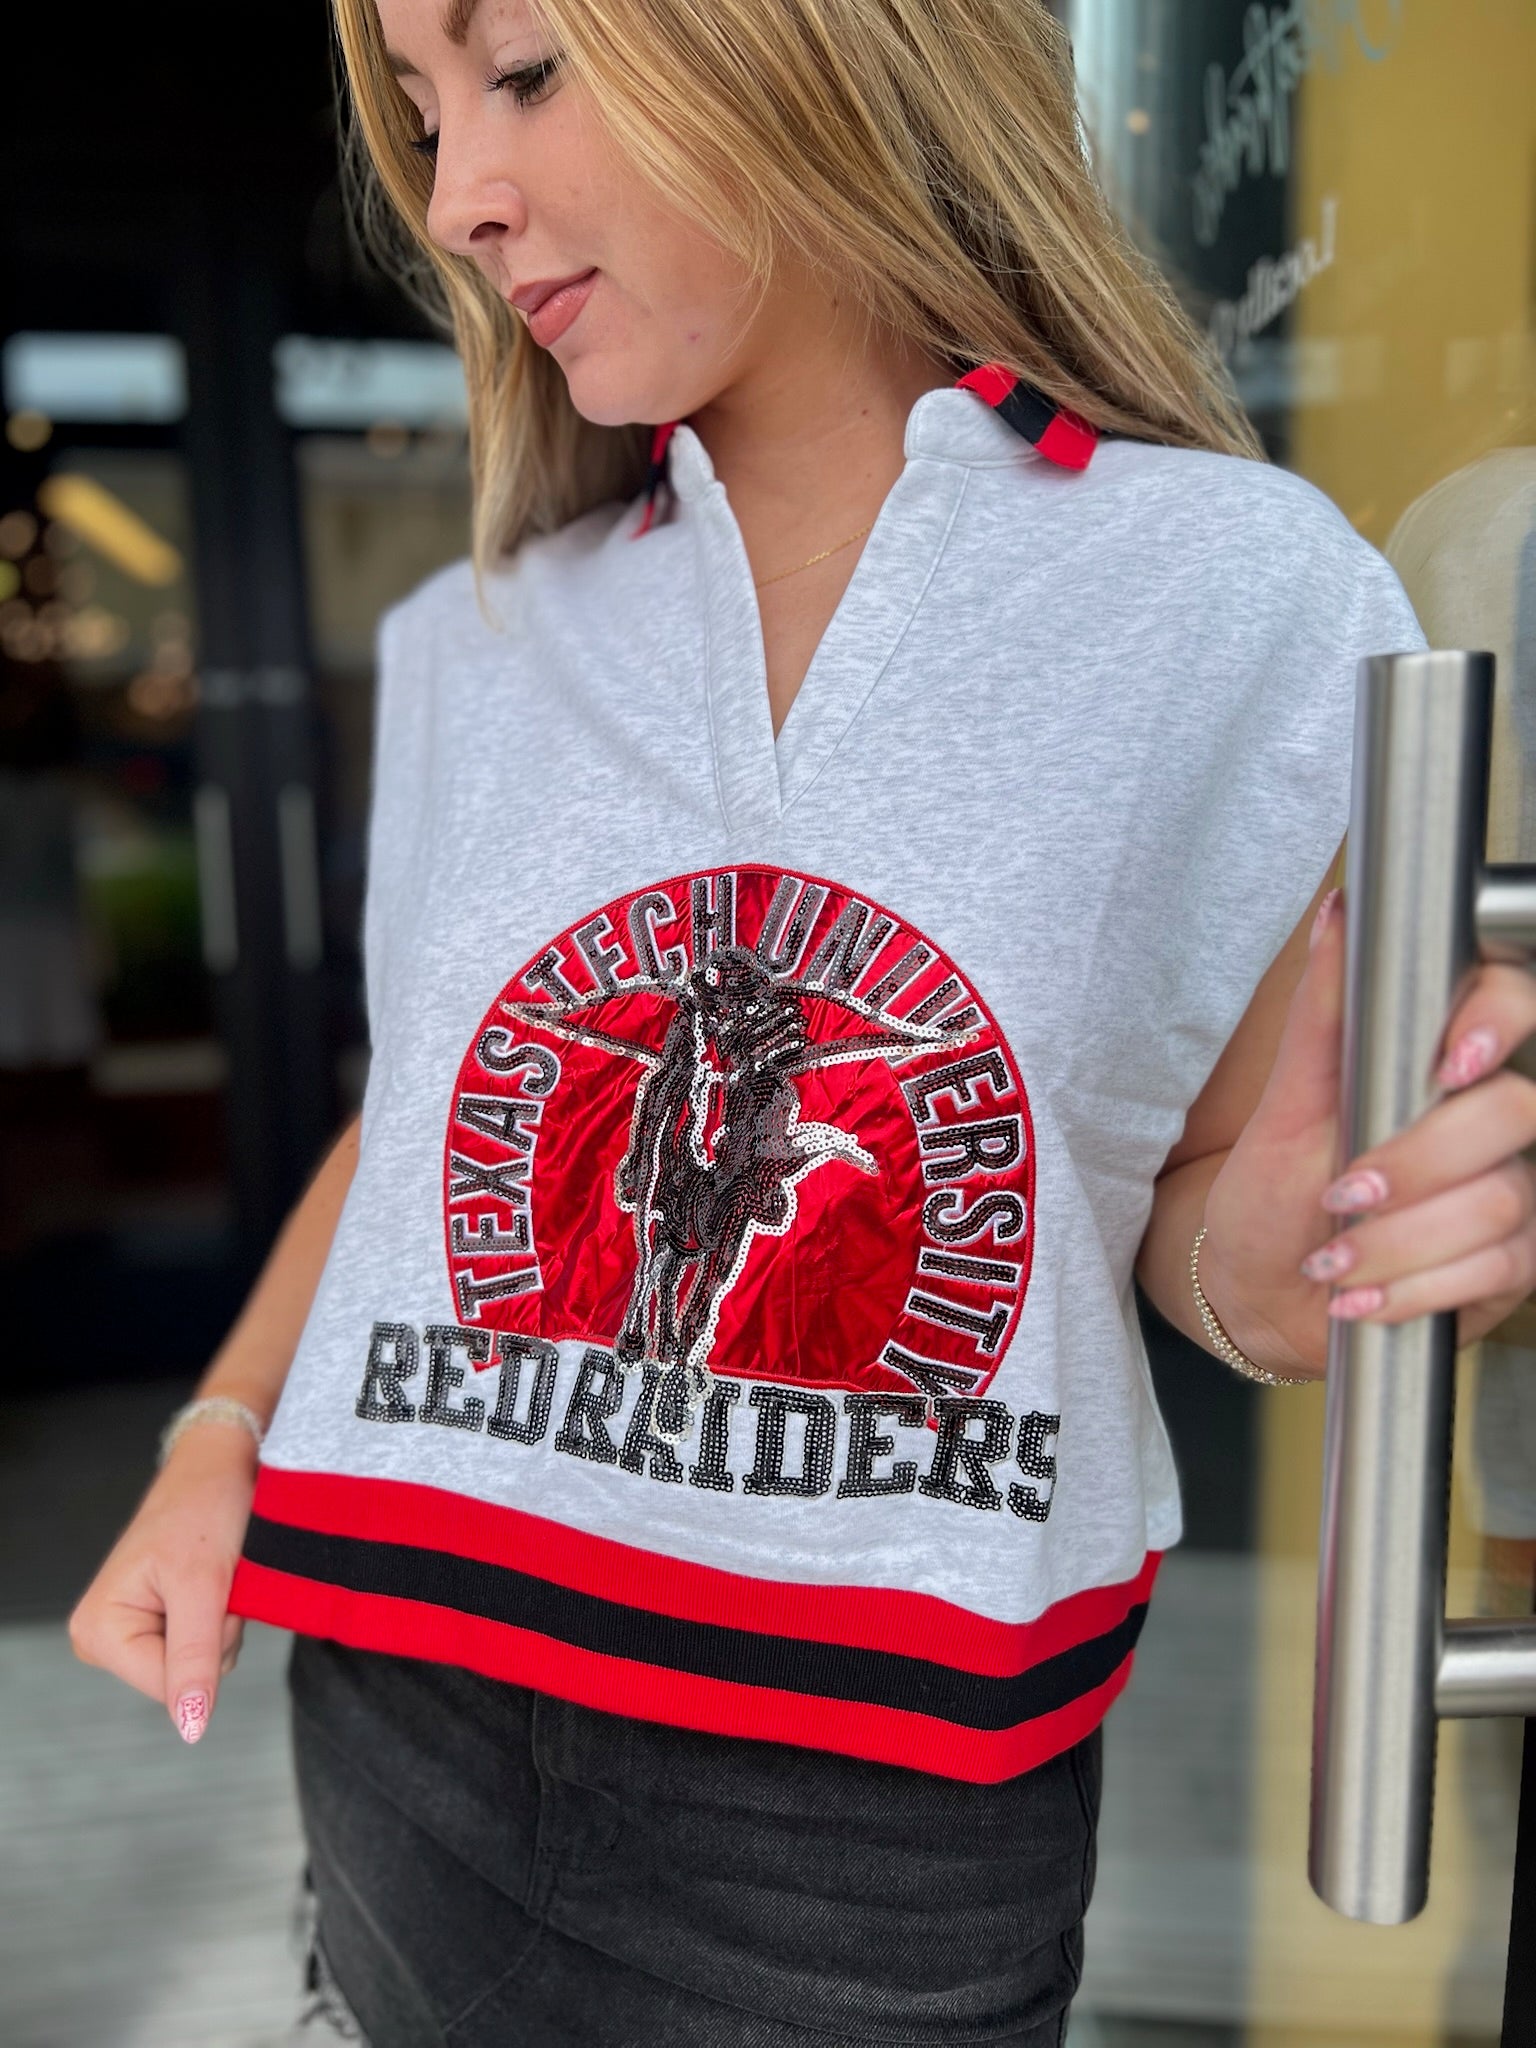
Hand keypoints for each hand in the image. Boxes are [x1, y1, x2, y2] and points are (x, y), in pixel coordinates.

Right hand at [67, 1421, 257, 1742]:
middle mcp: (104, 1637)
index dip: (208, 1647)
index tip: (212, 1593)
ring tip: (217, 1576)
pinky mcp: (160, 1623)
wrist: (219, 1465)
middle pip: (184, 1681)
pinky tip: (217, 1581)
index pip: (169, 1689)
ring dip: (225, 1622)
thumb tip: (190, 1728)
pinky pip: (206, 1646)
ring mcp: (132, 1632)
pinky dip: (225, 1615)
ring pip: (202, 1666)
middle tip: (217, 1581)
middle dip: (216, 1634)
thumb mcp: (204, 1585)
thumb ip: (194, 1659)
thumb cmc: (206, 1509)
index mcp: (99, 1632)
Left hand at [1198, 886, 1535, 1377]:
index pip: (1515, 1003)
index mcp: (1441, 1064)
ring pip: (1500, 1201)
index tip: (1450, 1062)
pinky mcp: (1514, 1264)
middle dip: (1421, 1163)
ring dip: (1399, 1241)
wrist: (1264, 1291)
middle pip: (1513, 1112)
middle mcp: (1492, 1120)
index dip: (1500, 1019)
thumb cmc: (1272, 1191)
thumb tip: (1337, 916)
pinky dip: (1414, 1287)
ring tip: (1332, 1257)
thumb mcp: (1285, 1106)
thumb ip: (1322, 1015)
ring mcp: (1514, 1190)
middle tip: (1347, 1191)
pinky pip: (1496, 1267)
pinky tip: (1361, 1296)